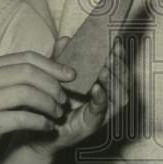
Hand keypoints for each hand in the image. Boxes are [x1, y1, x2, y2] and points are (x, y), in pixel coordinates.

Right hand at [0, 51, 73, 163]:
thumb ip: (13, 78)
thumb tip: (50, 68)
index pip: (28, 58)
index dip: (53, 65)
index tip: (72, 75)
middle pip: (30, 73)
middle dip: (54, 85)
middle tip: (65, 100)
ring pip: (29, 93)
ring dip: (50, 104)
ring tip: (58, 114)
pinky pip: (23, 118)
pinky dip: (41, 122)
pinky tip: (48, 128)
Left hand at [22, 36, 129, 156]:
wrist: (38, 124)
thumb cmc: (51, 98)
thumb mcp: (56, 73)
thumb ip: (61, 57)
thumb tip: (65, 39)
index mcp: (102, 82)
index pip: (119, 67)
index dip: (120, 55)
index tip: (115, 42)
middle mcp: (108, 97)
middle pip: (124, 80)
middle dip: (120, 66)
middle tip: (112, 54)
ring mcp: (103, 111)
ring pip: (119, 95)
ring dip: (114, 81)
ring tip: (104, 70)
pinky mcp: (93, 123)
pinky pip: (102, 110)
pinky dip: (101, 98)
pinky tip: (96, 88)